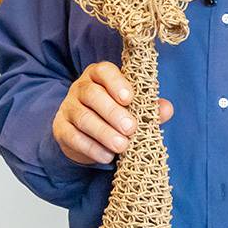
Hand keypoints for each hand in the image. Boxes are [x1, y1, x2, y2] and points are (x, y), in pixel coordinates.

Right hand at [53, 61, 173, 164]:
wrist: (85, 134)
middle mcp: (80, 87)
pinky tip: (107, 157)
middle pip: (92, 94)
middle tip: (131, 128)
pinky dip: (92, 148)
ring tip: (122, 146)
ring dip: (104, 132)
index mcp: (99, 75)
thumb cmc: (115, 114)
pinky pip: (73, 137)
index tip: (129, 98)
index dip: (116, 83)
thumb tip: (167, 109)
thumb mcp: (133, 108)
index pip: (104, 71)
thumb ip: (149, 107)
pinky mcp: (61, 129)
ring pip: (83, 117)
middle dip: (113, 112)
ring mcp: (68, 107)